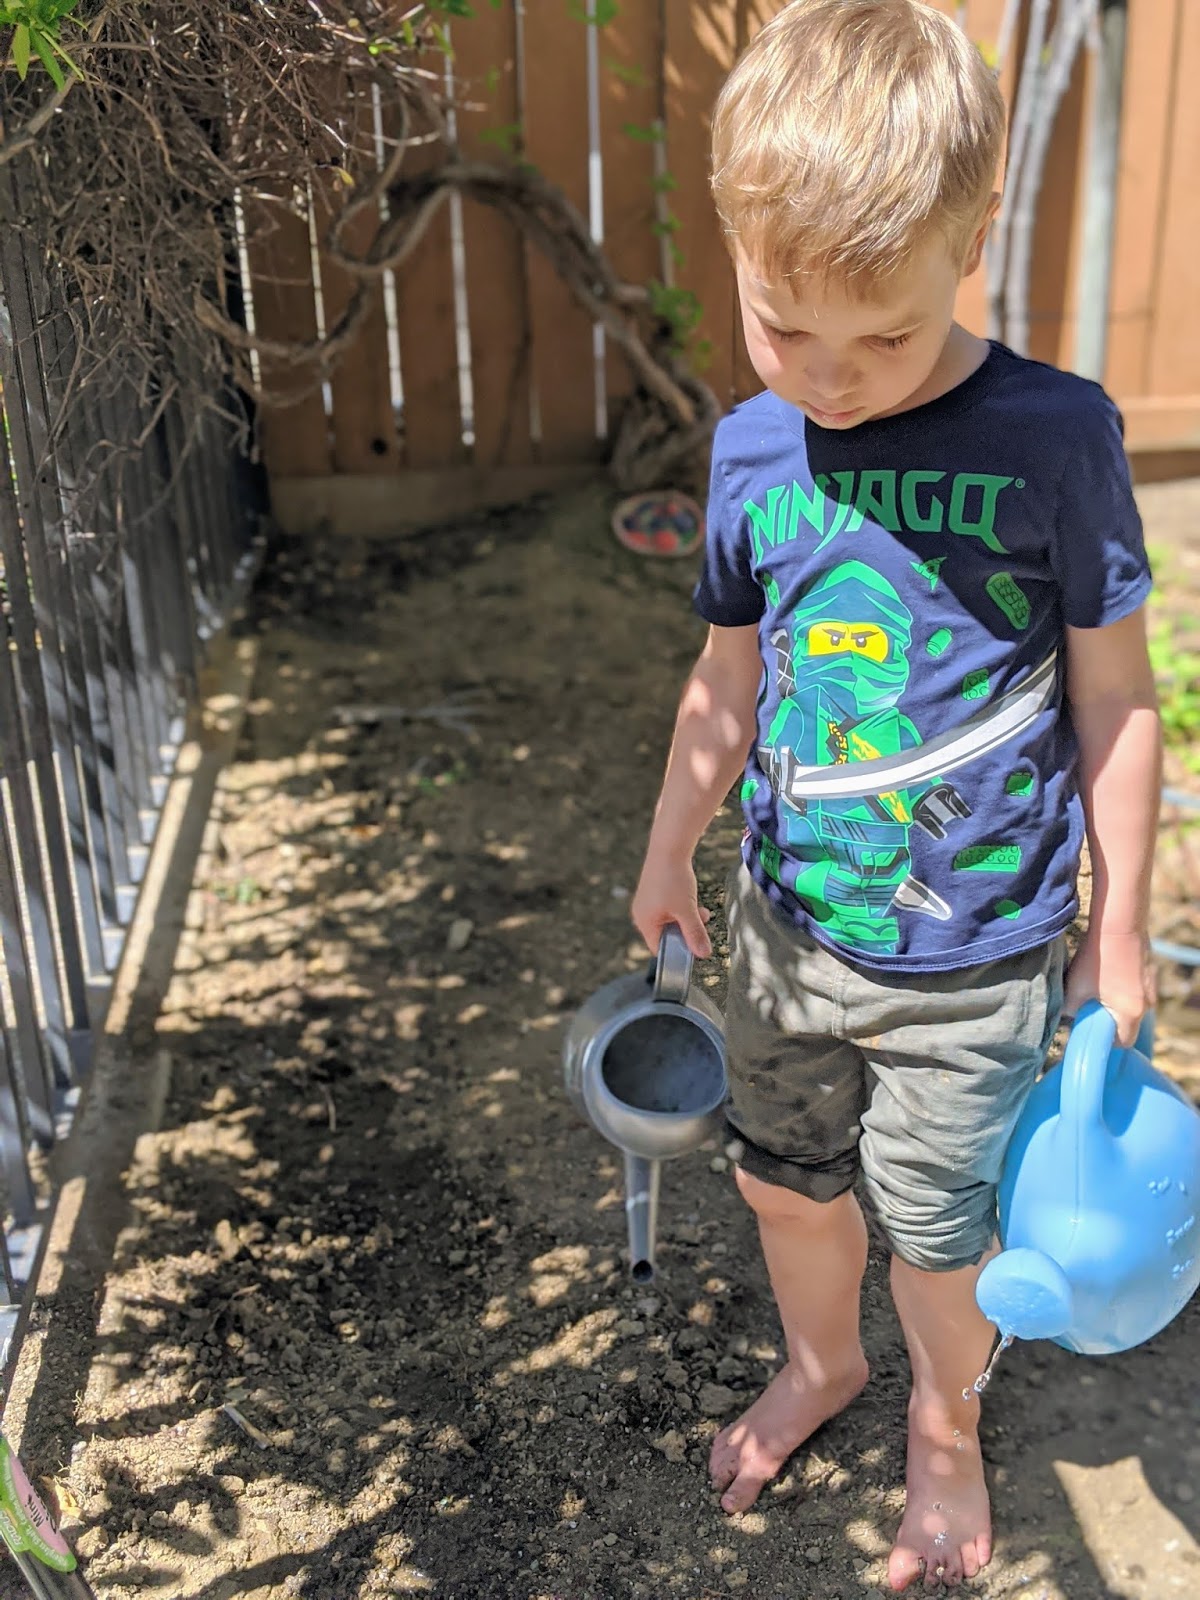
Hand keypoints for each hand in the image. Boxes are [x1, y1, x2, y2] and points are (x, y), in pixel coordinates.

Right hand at [631, 848, 711, 959]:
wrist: (669, 847)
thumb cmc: (674, 879)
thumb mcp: (687, 910)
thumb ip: (695, 933)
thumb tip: (703, 954)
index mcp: (644, 922)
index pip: (660, 948)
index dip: (678, 951)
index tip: (695, 945)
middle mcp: (642, 914)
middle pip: (667, 934)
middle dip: (687, 931)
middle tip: (701, 923)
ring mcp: (647, 903)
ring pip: (671, 921)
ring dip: (688, 918)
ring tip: (701, 911)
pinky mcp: (654, 892)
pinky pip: (669, 909)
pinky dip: (683, 908)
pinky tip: (692, 899)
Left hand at [1064, 928, 1155, 1046]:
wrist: (1119, 924)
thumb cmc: (1096, 958)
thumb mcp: (1075, 988)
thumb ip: (1069, 1010)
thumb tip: (1068, 1018)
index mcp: (1131, 1013)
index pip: (1123, 1041)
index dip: (1106, 1040)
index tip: (1091, 1029)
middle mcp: (1147, 1003)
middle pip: (1129, 1023)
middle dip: (1109, 1020)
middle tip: (1091, 1008)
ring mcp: (1151, 987)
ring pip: (1132, 1005)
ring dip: (1116, 1002)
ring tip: (1098, 986)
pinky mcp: (1150, 973)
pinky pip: (1135, 989)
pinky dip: (1122, 988)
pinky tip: (1107, 973)